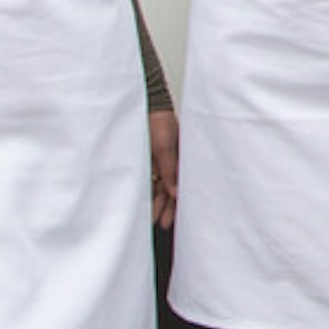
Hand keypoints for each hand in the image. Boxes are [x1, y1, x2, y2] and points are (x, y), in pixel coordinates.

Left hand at [149, 108, 179, 229]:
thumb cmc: (160, 120)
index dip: (180, 202)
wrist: (143, 106)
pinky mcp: (148, 159)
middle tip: (163, 223)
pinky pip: (150, 179)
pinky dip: (148, 190)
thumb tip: (175, 193)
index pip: (184, 185)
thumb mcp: (165, 147)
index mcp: (184, 159)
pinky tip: (145, 202)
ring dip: (157, 202)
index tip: (175, 218)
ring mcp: (161, 161)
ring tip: (152, 217)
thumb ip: (170, 171)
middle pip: (172, 190)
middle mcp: (174, 162)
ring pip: (160, 186)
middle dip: (167, 207)